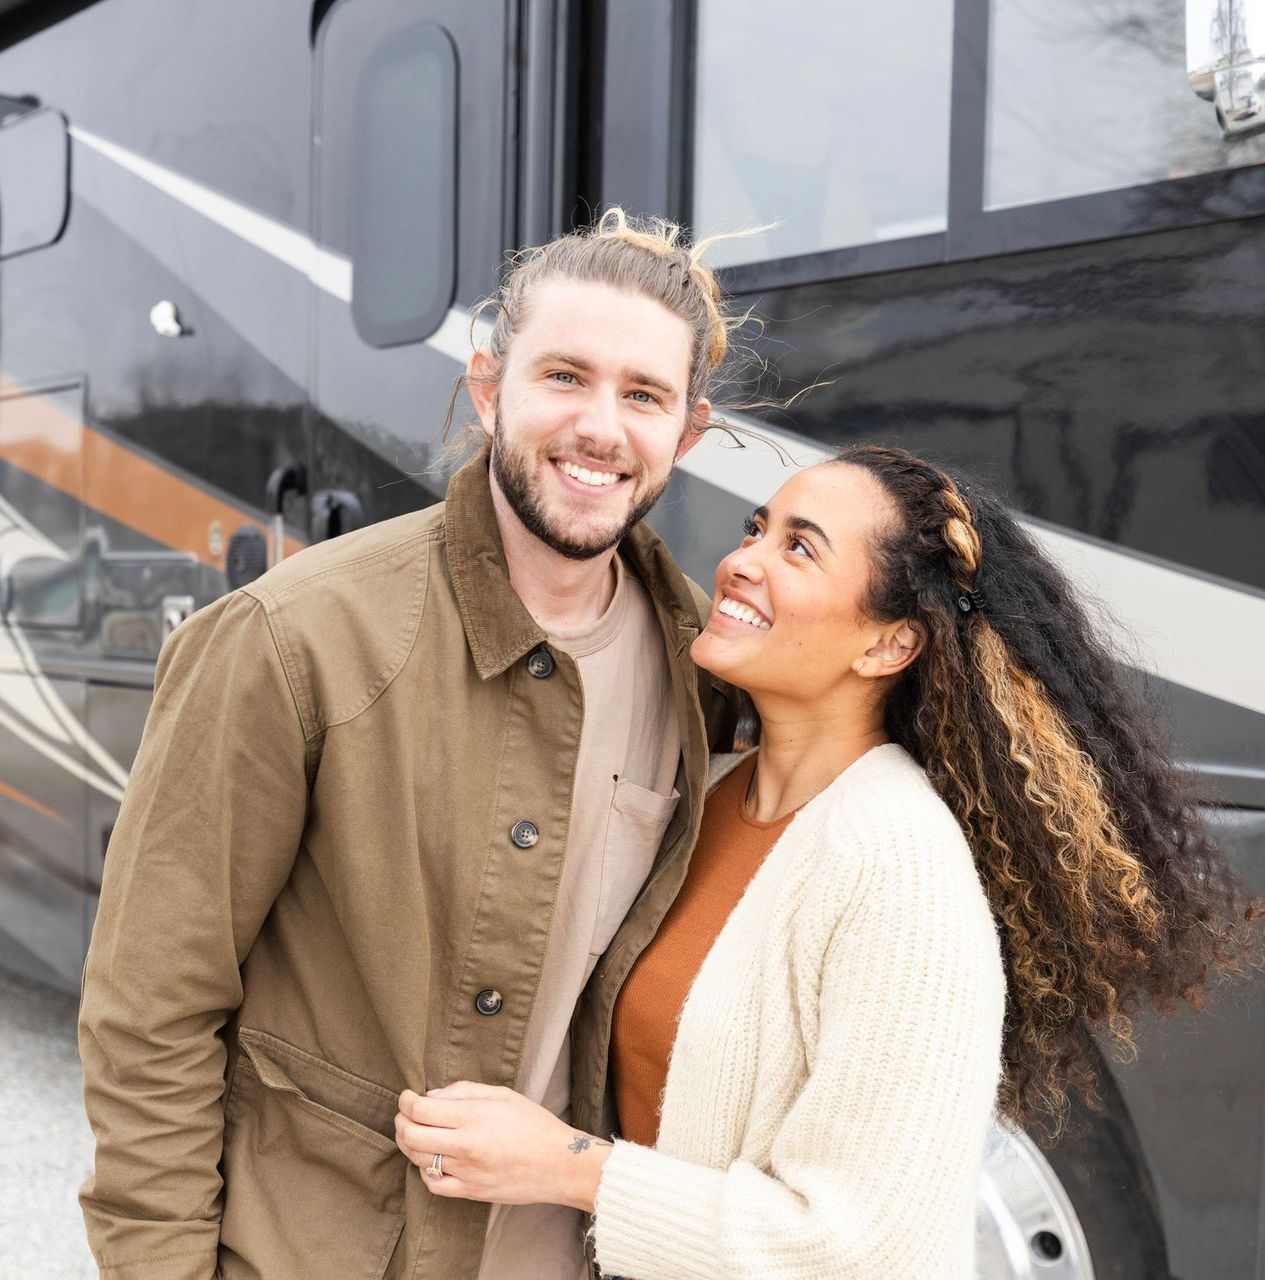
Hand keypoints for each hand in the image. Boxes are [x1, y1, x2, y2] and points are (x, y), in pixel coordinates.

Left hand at [394, 1081, 612, 1210]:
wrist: (559, 1164)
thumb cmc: (534, 1124)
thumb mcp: (503, 1095)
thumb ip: (465, 1091)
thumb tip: (433, 1095)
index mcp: (474, 1117)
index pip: (422, 1110)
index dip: (406, 1101)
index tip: (406, 1096)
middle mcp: (466, 1146)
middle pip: (412, 1135)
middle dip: (401, 1121)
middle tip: (404, 1113)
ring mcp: (466, 1173)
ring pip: (419, 1160)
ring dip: (408, 1144)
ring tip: (412, 1132)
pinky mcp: (470, 1192)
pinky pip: (434, 1185)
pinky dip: (424, 1171)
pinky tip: (430, 1160)